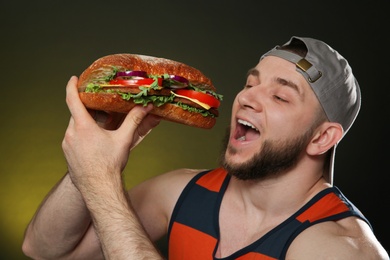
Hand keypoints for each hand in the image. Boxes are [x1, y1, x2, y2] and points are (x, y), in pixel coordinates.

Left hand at [62, 76, 160, 191]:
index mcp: (83, 126)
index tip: (74, 78)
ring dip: (85, 125)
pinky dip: (81, 136)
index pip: (72, 100)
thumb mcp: (124, 140)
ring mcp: (67, 145)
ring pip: (74, 127)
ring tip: (99, 129)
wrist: (98, 188)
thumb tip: (146, 107)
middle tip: (99, 109)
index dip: (72, 86)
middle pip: (76, 114)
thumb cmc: (110, 164)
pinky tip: (94, 144)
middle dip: (87, 110)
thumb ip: (134, 120)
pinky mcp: (67, 154)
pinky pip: (72, 139)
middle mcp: (71, 134)